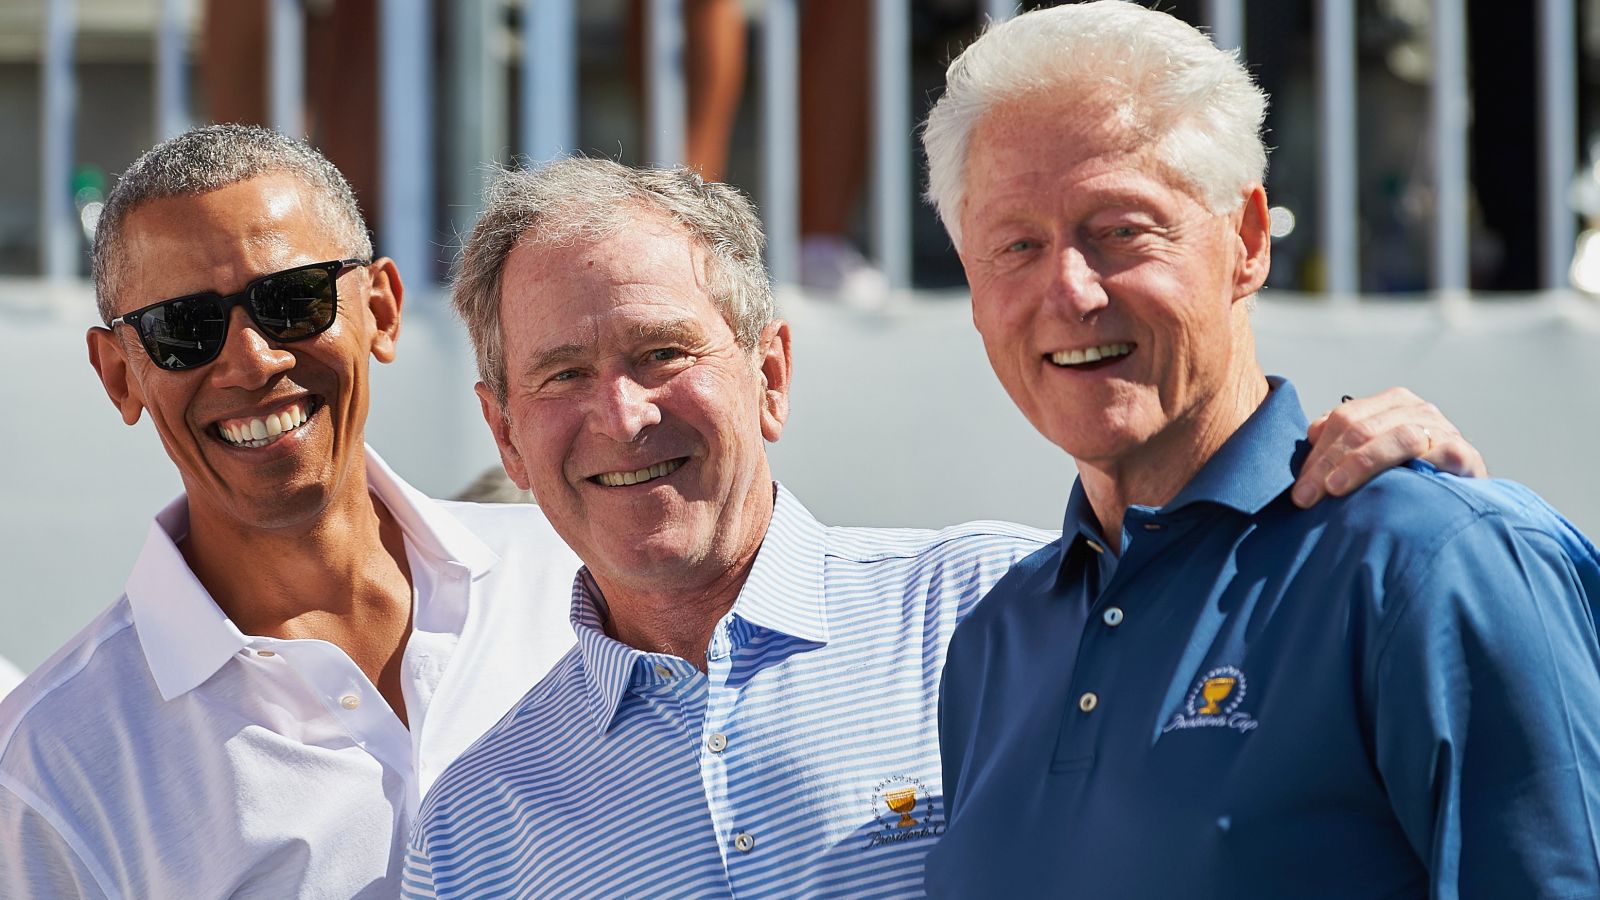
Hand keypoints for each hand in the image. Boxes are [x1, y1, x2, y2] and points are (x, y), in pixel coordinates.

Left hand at [1291, 387, 1487, 507]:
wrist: (1465, 497)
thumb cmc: (1412, 475)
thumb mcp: (1374, 455)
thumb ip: (1344, 442)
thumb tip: (1312, 435)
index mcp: (1389, 404)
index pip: (1342, 419)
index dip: (1316, 453)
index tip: (1298, 488)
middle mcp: (1414, 409)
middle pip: (1360, 428)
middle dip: (1326, 464)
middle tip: (1305, 497)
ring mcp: (1439, 427)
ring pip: (1392, 437)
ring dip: (1359, 464)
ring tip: (1334, 489)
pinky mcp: (1460, 451)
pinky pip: (1432, 453)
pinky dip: (1408, 465)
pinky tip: (1389, 484)